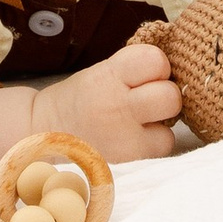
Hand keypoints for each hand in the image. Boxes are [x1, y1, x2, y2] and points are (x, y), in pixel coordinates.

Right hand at [43, 35, 182, 162]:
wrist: (43, 133)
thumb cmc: (80, 100)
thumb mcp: (101, 72)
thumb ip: (135, 70)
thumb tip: (179, 69)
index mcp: (109, 75)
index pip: (155, 60)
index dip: (157, 68)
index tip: (145, 76)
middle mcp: (116, 105)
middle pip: (171, 96)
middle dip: (164, 96)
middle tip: (146, 101)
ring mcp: (122, 137)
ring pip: (171, 128)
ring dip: (160, 125)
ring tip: (138, 124)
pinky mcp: (126, 161)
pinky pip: (160, 150)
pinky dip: (152, 145)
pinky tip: (133, 140)